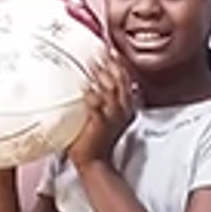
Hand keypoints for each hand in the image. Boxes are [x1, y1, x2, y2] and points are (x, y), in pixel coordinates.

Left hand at [66, 53, 135, 167]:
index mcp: (125, 107)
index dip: (118, 62)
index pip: (125, 78)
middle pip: (119, 79)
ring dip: (100, 73)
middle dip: (109, 63)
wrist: (94, 162)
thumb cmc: (96, 140)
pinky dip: (91, 92)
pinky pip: (96, 102)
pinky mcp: (99, 122)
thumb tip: (93, 83)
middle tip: (98, 50)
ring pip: (110, 87)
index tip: (110, 49)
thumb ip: (105, 100)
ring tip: (91, 61)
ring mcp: (112, 115)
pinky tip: (85, 85)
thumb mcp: (105, 117)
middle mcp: (122, 109)